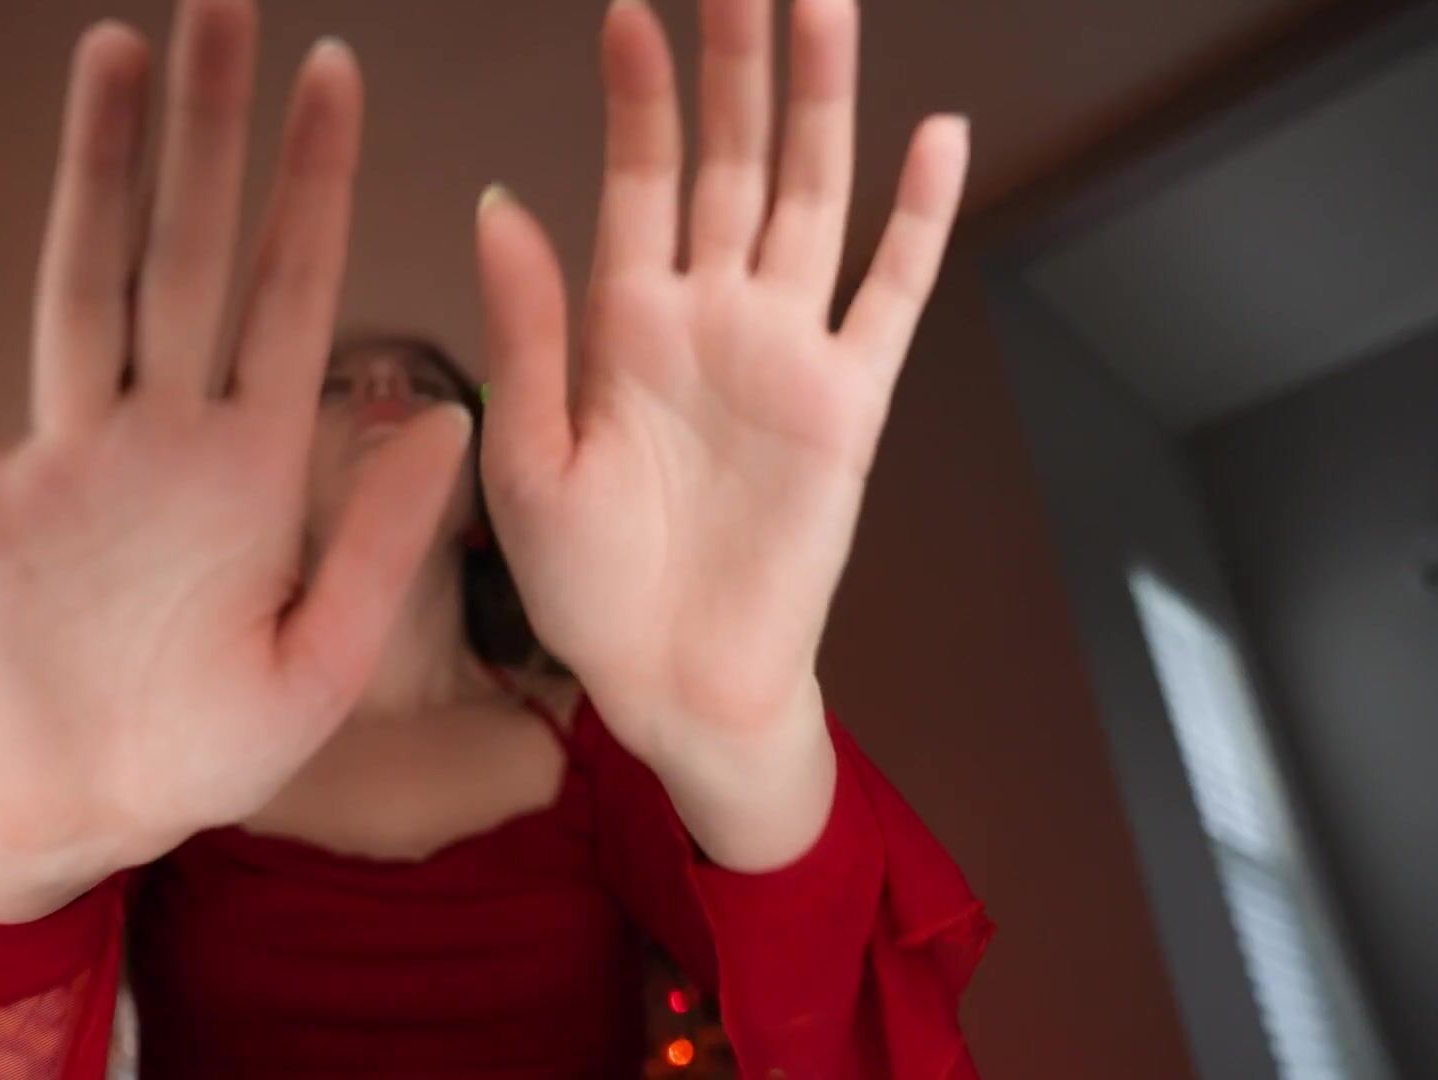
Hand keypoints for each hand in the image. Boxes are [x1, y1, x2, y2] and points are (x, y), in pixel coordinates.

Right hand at [0, 1, 469, 919]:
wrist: (100, 810)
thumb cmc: (217, 747)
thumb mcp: (326, 660)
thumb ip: (385, 541)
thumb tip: (451, 413)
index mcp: (256, 464)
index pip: (294, 292)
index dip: (315, 185)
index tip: (337, 73)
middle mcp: (164, 435)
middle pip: (191, 256)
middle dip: (211, 137)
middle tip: (224, 8)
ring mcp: (65, 461)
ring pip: (80, 289)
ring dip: (92, 177)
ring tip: (109, 59)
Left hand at [474, 0, 966, 776]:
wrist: (675, 680)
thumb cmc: (588, 587)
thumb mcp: (529, 458)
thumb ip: (529, 329)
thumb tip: (500, 202)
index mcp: (624, 324)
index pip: (637, 177)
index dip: (638, 94)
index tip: (628, 8)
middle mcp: (710, 316)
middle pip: (733, 160)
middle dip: (738, 64)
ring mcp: (785, 351)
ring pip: (813, 198)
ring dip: (821, 106)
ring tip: (824, 8)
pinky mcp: (849, 402)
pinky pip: (891, 294)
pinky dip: (918, 220)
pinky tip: (936, 136)